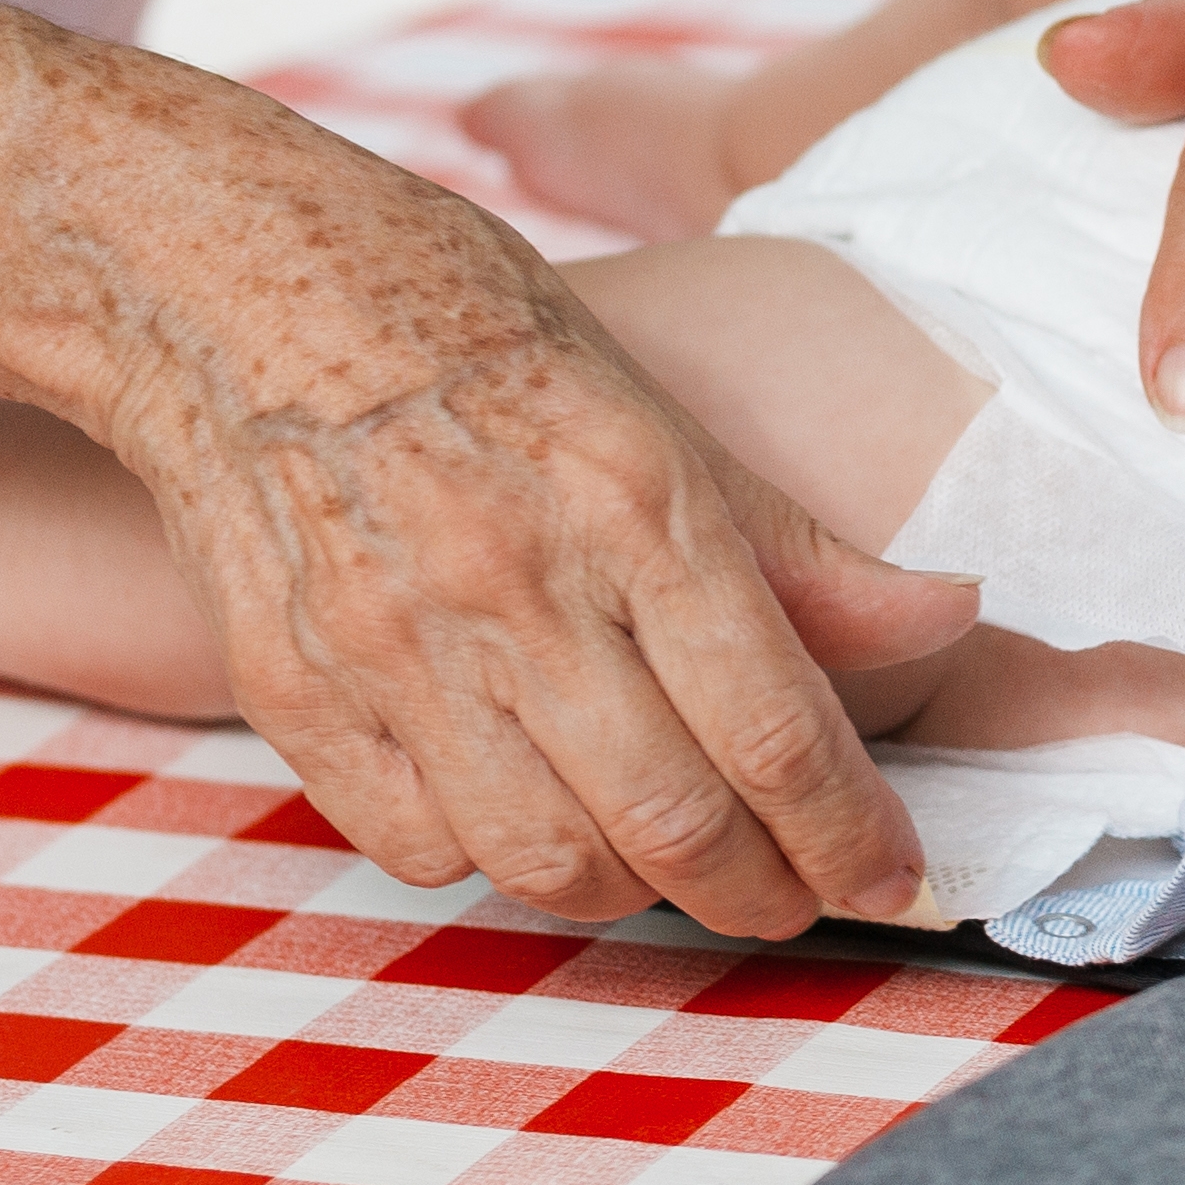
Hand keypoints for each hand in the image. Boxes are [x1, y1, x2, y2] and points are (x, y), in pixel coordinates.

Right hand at [99, 166, 971, 938]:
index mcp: (631, 501)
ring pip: (547, 862)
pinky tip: (530, 812)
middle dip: (766, 892)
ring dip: (635, 894)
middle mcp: (514, 583)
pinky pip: (417, 846)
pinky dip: (490, 860)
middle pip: (674, 823)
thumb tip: (948, 617)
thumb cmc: (473, 331)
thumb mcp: (657, 411)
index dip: (850, 835)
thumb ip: (799, 548)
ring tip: (674, 865)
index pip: (775, 728)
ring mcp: (389, 645)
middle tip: (799, 899)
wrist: (236, 284)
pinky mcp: (292, 691)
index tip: (892, 879)